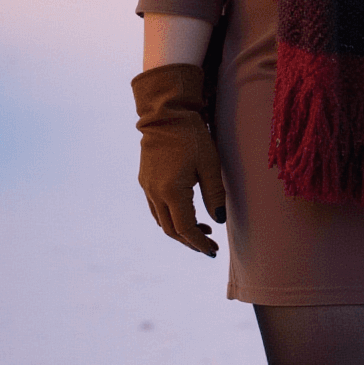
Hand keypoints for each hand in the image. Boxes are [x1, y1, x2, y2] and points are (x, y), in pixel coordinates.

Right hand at [132, 64, 226, 255]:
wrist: (166, 114)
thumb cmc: (192, 137)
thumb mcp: (210, 165)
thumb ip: (214, 195)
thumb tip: (218, 221)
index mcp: (172, 192)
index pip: (186, 229)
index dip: (200, 243)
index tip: (213, 250)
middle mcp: (155, 193)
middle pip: (171, 230)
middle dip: (191, 242)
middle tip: (210, 246)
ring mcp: (147, 187)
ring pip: (161, 221)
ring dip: (180, 231)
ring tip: (202, 231)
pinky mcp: (145, 180)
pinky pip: (156, 208)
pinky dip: (170, 217)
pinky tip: (186, 213)